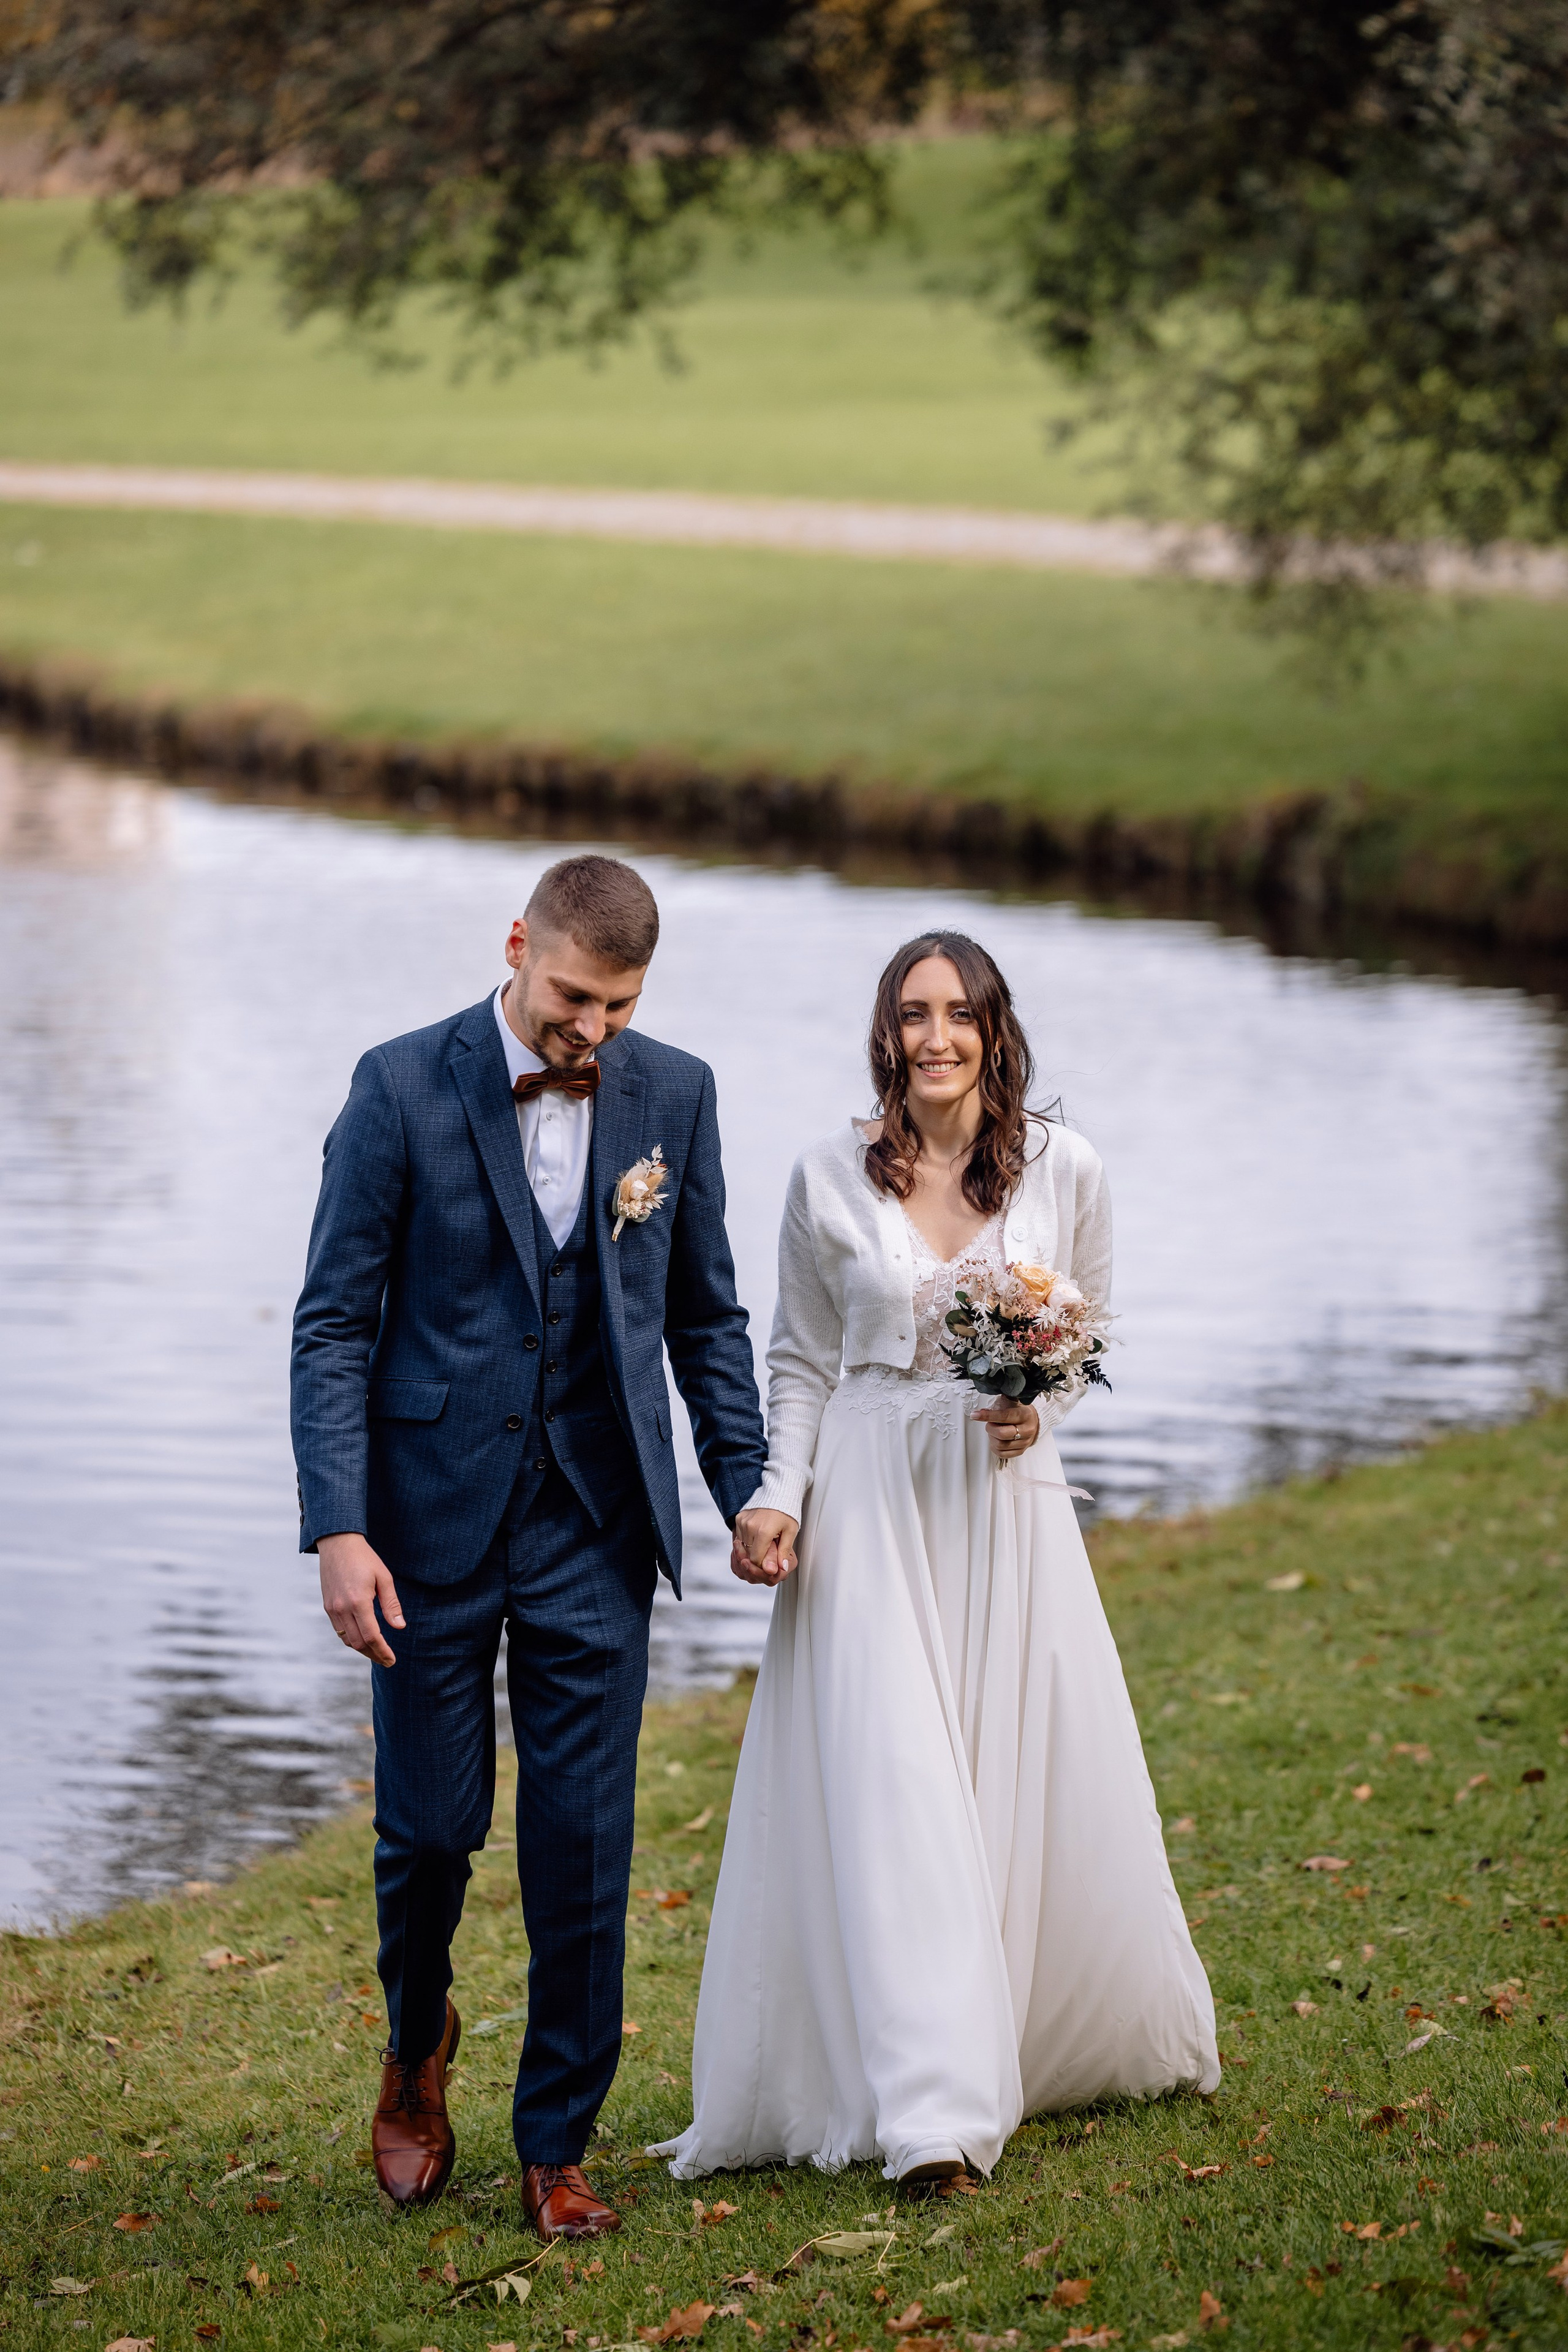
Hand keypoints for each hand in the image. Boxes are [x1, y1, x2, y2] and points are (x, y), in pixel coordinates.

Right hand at [319, 1532, 403, 1666]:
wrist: (337, 1544)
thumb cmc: (364, 1558)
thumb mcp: (384, 1578)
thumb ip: (391, 1604)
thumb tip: (399, 1627)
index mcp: (358, 1602)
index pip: (372, 1636)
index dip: (382, 1651)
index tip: (392, 1660)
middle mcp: (342, 1609)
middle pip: (358, 1643)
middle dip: (373, 1655)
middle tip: (387, 1660)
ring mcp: (332, 1609)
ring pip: (346, 1639)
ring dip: (362, 1649)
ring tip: (377, 1652)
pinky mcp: (327, 1607)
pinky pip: (339, 1630)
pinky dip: (351, 1639)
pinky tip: (362, 1639)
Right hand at [731, 1507, 799, 1587]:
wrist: (778, 1492)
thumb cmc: (786, 1512)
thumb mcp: (790, 1532)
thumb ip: (784, 1551)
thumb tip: (782, 1568)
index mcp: (763, 1531)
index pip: (756, 1559)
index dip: (763, 1564)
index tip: (770, 1562)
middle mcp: (750, 1526)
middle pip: (748, 1554)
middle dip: (758, 1557)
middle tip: (769, 1551)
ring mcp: (742, 1522)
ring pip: (743, 1546)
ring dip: (752, 1548)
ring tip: (765, 1542)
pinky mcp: (739, 1518)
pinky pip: (740, 1536)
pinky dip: (747, 1540)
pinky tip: (757, 1536)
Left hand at [973, 1397, 1039, 1458]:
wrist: (1034, 1422)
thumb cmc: (1021, 1412)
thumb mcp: (1013, 1402)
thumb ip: (999, 1404)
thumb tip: (981, 1411)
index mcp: (1025, 1415)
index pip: (1004, 1416)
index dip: (988, 1416)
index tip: (975, 1415)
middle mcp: (1027, 1430)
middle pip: (1002, 1434)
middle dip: (990, 1428)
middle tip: (989, 1424)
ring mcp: (1025, 1442)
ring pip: (1000, 1445)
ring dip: (991, 1438)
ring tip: (993, 1431)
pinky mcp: (1021, 1451)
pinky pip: (1002, 1454)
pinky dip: (994, 1447)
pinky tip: (995, 1440)